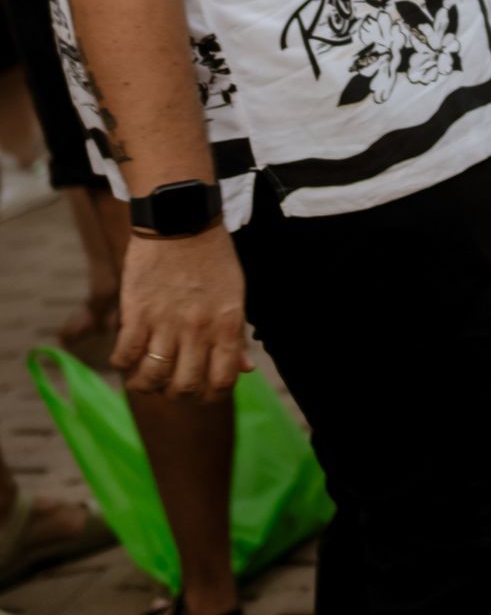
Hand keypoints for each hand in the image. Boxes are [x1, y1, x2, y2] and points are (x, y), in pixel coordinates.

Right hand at [114, 227, 251, 399]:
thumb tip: (245, 370)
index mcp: (227, 323)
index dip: (212, 396)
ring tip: (144, 377)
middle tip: (170, 384)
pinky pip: (125, 355)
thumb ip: (236, 335)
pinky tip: (126, 358)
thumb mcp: (234, 293)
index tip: (201, 392)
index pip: (223, 381)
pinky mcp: (137, 312)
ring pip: (153, 378)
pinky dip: (122, 365)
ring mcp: (166, 321)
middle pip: (185, 386)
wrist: (181, 218)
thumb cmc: (212, 257)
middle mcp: (198, 328)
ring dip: (146, 385)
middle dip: (177, 394)